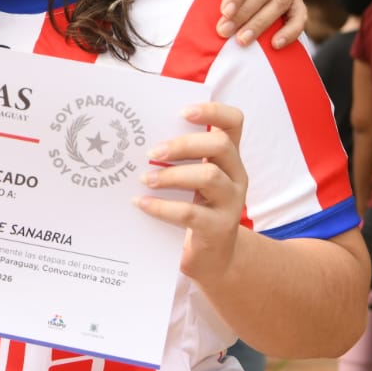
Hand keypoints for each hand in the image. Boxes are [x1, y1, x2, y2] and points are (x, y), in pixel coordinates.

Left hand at [135, 101, 248, 284]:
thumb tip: (135, 139)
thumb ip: (177, 159)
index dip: (212, 111)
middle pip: (220, 145)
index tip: (183, 112)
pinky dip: (162, 206)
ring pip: (209, 176)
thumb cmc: (194, 210)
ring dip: (172, 174)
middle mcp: (235, 175)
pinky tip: (142, 204)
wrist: (212, 259)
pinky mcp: (219, 228)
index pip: (233, 122)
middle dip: (183, 144)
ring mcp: (231, 202)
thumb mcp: (190, 180)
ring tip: (146, 179)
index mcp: (228, 157)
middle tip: (152, 151)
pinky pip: (191, 212)